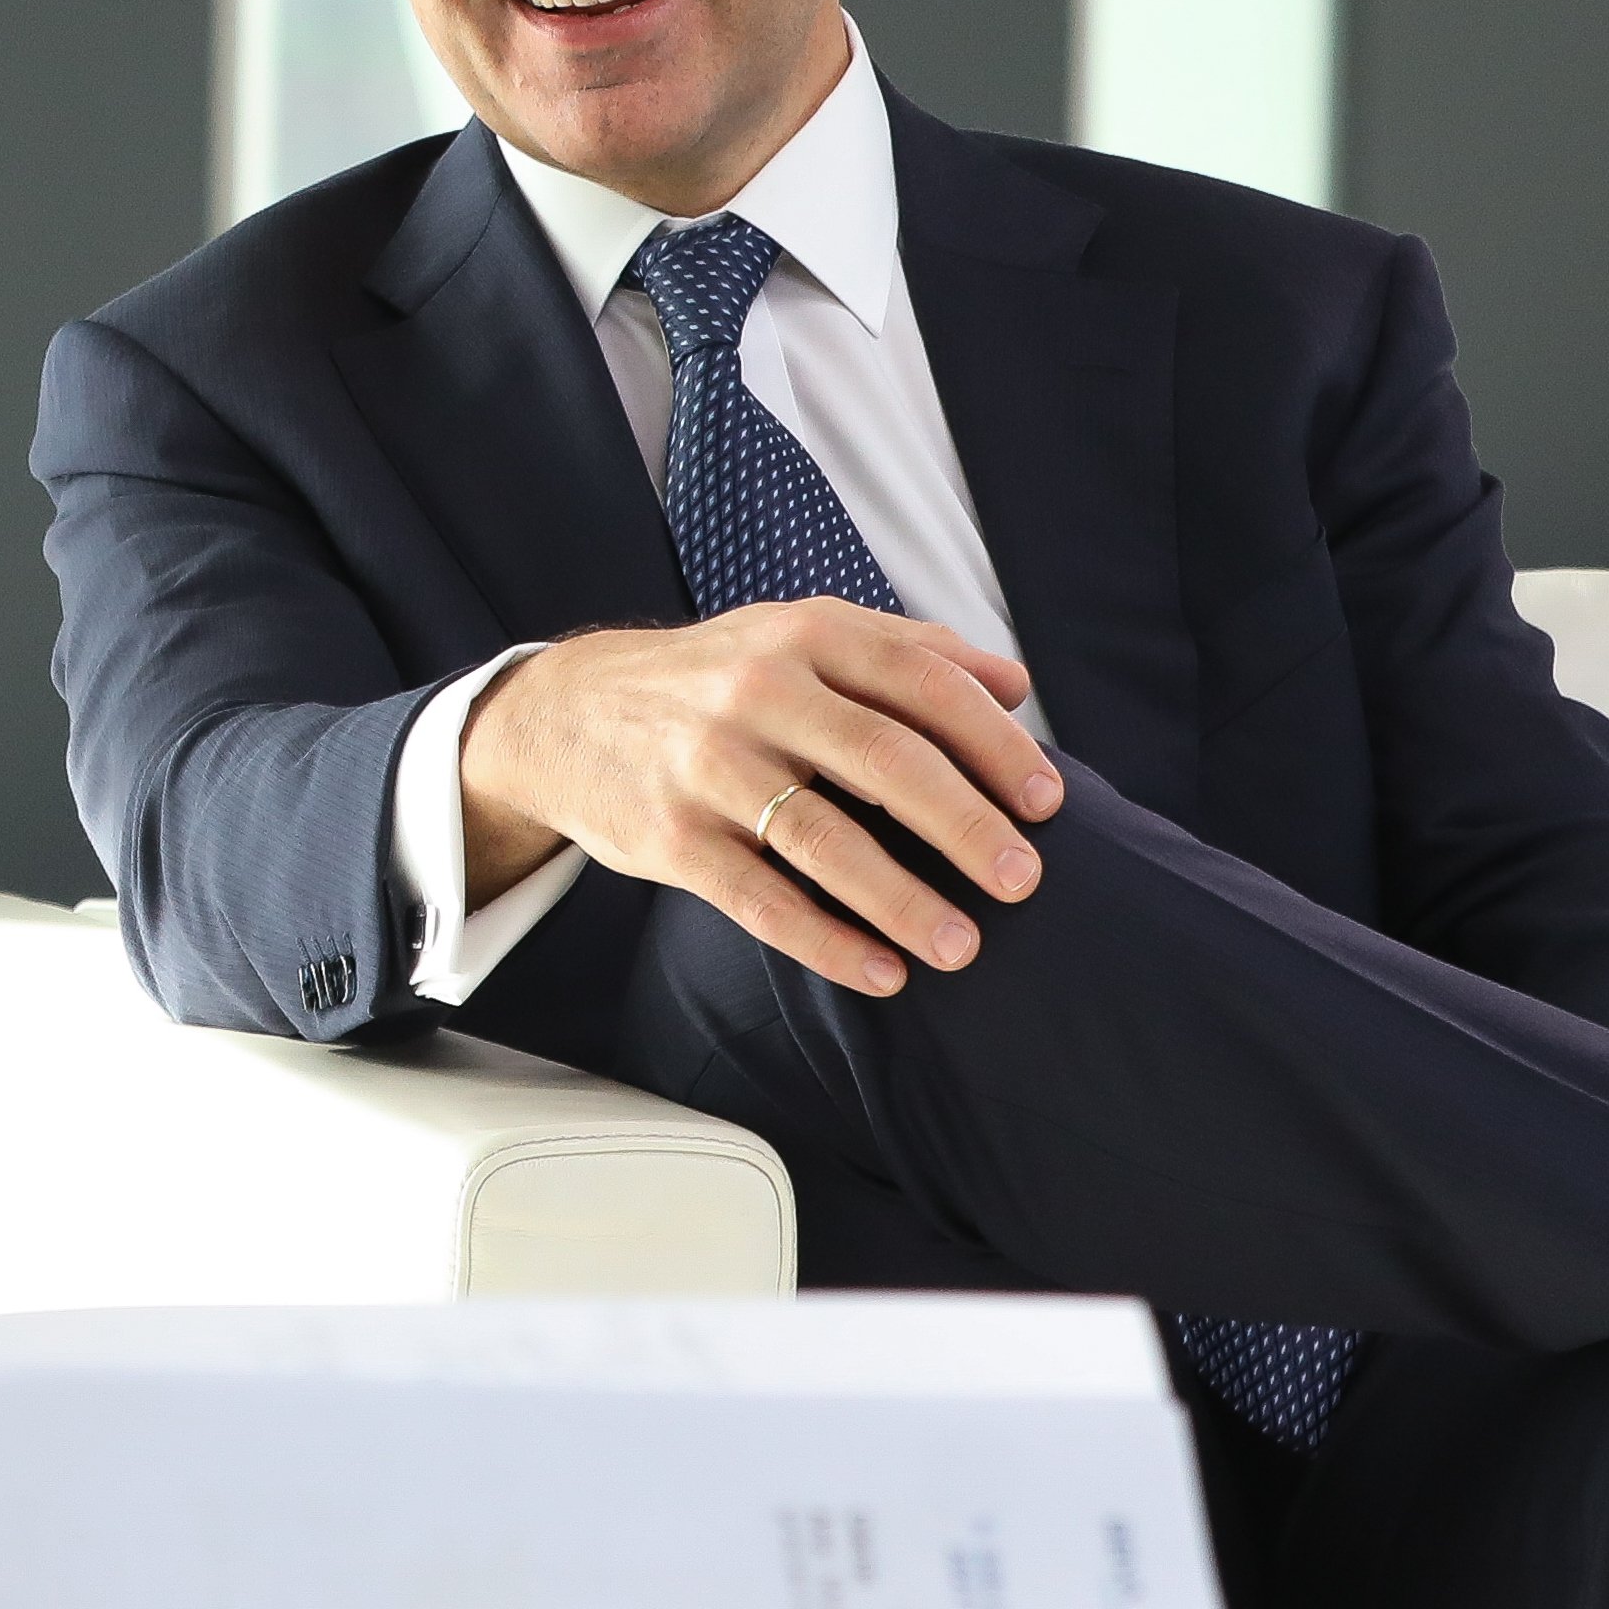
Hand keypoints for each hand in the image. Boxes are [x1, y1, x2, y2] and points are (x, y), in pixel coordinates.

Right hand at [456, 602, 1061, 998]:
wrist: (562, 714)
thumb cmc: (709, 681)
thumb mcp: (797, 637)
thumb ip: (906, 649)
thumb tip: (1013, 683)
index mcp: (804, 636)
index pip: (922, 684)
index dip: (993, 744)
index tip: (1046, 802)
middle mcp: (756, 691)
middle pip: (885, 759)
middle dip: (965, 826)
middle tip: (1024, 881)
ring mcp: (707, 765)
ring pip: (823, 839)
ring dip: (902, 900)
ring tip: (962, 948)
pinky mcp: (670, 837)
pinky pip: (760, 899)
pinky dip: (825, 941)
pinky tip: (881, 973)